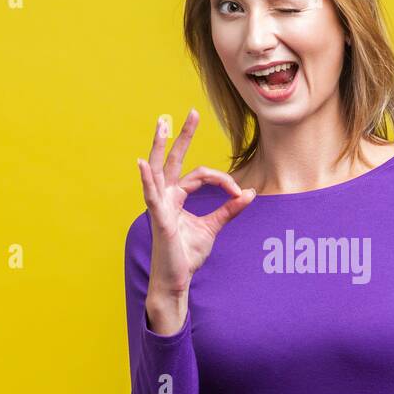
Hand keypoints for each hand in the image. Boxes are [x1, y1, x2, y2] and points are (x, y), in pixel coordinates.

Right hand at [136, 108, 254, 330]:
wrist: (177, 281)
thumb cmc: (188, 255)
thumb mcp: (213, 227)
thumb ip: (229, 209)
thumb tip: (251, 192)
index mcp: (177, 196)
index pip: (201, 176)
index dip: (223, 182)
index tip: (240, 194)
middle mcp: (165, 196)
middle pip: (173, 160)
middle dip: (182, 136)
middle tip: (191, 112)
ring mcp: (159, 205)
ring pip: (160, 169)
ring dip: (160, 146)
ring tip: (162, 124)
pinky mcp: (158, 218)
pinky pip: (151, 195)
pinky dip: (146, 178)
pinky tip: (142, 163)